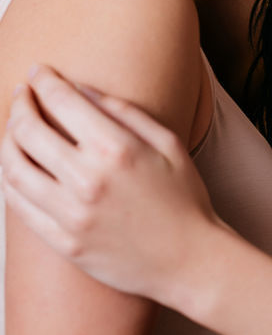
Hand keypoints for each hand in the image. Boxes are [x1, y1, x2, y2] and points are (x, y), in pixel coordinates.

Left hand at [1, 65, 221, 304]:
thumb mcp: (168, 143)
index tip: (39, 72)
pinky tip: (15, 168)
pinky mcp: (64, 242)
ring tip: (13, 130)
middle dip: (20, 105)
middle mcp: (89, 180)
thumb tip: (82, 89)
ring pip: (14, 169)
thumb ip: (124, 112)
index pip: (62, 102)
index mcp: (117, 149)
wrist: (190, 261)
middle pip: (29, 131)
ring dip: (6, 141)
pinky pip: (19, 207)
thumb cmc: (185, 200)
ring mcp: (72, 214)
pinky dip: (9, 181)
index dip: (44, 81)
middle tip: (22, 95)